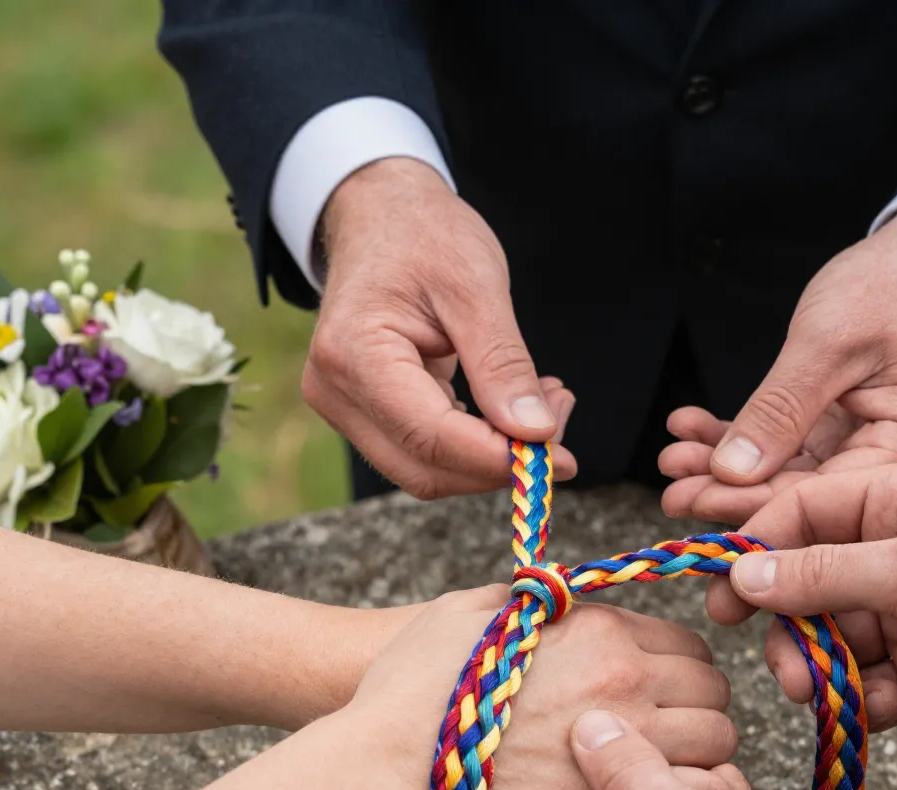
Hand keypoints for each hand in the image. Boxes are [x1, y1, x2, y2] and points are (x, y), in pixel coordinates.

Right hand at [305, 158, 578, 498]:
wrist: (381, 213)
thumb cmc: (423, 234)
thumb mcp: (476, 286)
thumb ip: (502, 364)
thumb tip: (535, 434)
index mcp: (353, 355)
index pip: (431, 437)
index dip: (498, 459)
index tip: (560, 456)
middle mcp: (336, 392)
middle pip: (425, 469)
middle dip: (498, 463)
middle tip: (560, 424)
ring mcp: (344, 406)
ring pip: (426, 470)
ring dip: (490, 456)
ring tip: (543, 404)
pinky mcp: (364, 412)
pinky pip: (423, 450)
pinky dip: (475, 443)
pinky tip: (512, 407)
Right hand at [344, 589, 748, 789]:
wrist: (386, 771)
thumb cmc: (412, 690)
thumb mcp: (466, 611)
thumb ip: (527, 599)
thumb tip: (552, 599)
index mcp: (596, 630)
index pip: (687, 643)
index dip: (676, 669)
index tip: (659, 693)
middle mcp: (624, 678)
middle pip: (714, 690)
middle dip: (698, 710)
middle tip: (669, 735)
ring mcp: (626, 743)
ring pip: (719, 743)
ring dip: (701, 756)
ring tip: (667, 773)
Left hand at [658, 207, 896, 524]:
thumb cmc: (892, 284)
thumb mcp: (829, 342)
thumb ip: (781, 410)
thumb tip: (731, 473)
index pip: (827, 495)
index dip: (756, 505)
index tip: (696, 501)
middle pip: (805, 493)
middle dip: (732, 491)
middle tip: (670, 493)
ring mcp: (869, 445)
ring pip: (788, 472)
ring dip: (726, 466)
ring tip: (673, 458)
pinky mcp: (844, 429)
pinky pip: (787, 445)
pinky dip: (740, 438)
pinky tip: (693, 430)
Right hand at [707, 459, 896, 763]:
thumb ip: (823, 574)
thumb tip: (742, 573)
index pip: (801, 511)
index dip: (755, 551)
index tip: (720, 596)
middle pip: (806, 583)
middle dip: (787, 624)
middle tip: (775, 660)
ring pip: (830, 640)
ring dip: (819, 669)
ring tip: (820, 692)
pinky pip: (867, 685)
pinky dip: (866, 701)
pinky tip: (888, 707)